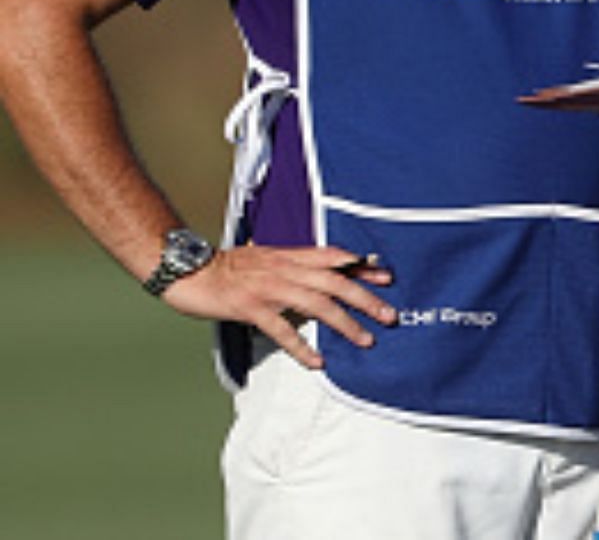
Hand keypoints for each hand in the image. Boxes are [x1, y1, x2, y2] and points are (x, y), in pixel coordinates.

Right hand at [161, 244, 396, 368]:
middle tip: (389, 315)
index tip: (387, 277)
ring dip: (344, 323)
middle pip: (335, 281)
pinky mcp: (251, 308)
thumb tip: (325, 274)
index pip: (335, 258)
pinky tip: (318, 361)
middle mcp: (286, 269)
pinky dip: (302, 346)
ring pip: (317, 304)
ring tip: (365, 340)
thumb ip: (296, 265)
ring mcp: (269, 288)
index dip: (362, 267)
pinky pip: (282, 330)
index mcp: (291, 256)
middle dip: (365, 298)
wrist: (191, 270)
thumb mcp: (269, 258)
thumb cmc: (231, 267)